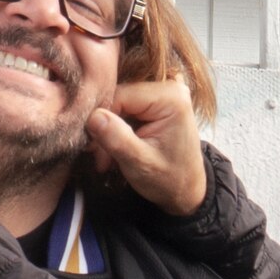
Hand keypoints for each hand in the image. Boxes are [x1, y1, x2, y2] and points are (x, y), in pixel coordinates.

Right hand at [87, 79, 207, 217]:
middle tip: (101, 158)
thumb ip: (117, 139)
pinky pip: (126, 108)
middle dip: (105, 128)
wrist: (186, 191)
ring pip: (118, 104)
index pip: (120, 95)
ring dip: (109, 131)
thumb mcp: (140, 164)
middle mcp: (170, 87)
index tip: (96, 150)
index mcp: (171, 98)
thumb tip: (93, 116)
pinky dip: (117, 129)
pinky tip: (117, 148)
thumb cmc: (169, 180)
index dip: (102, 120)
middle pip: (118, 97)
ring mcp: (163, 93)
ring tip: (108, 158)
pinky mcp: (156, 101)